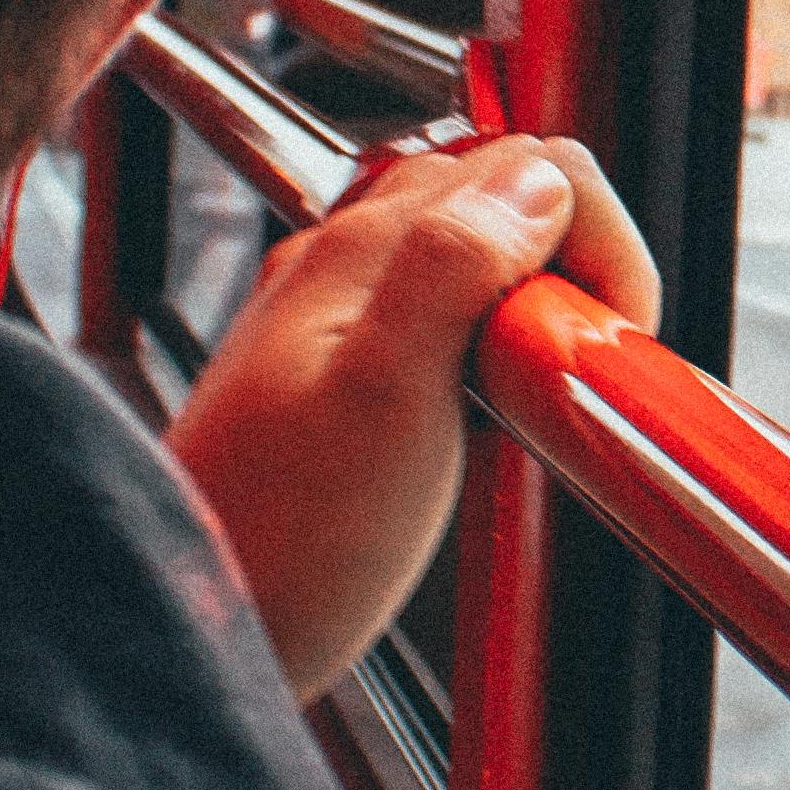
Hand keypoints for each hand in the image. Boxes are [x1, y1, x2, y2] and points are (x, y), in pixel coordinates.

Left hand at [168, 137, 660, 702]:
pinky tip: (486, 426)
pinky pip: (444, 321)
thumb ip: (455, 268)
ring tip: (531, 402)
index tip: (599, 335)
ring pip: (477, 256)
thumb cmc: (277, 540)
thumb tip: (538, 184)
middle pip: (505, 197)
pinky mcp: (346, 380)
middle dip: (572, 271)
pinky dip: (492, 355)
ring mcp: (343, 320)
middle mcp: (348, 266)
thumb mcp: (388, 396)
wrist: (191, 623)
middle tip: (568, 373)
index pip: (528, 166)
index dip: (594, 243)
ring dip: (533, 312)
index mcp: (364, 254)